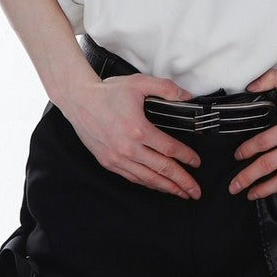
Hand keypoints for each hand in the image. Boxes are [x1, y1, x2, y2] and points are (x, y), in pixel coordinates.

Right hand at [60, 73, 201, 198]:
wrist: (79, 100)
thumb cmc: (108, 92)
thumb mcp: (139, 82)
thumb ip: (166, 88)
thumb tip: (186, 97)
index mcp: (138, 129)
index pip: (170, 149)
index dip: (186, 157)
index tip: (197, 163)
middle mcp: (128, 148)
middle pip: (162, 169)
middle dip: (182, 182)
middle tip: (195, 191)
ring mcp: (117, 158)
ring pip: (147, 178)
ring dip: (166, 188)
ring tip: (180, 193)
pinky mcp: (108, 162)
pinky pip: (132, 177)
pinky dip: (147, 184)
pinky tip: (156, 185)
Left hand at [228, 70, 276, 200]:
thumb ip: (271, 78)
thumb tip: (250, 86)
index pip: (265, 142)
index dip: (248, 150)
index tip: (237, 155)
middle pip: (271, 164)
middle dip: (249, 176)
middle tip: (234, 186)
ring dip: (266, 188)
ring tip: (251, 194)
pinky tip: (276, 185)